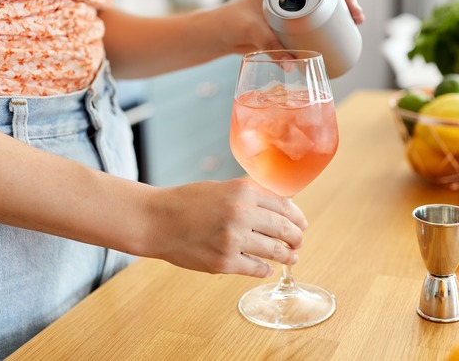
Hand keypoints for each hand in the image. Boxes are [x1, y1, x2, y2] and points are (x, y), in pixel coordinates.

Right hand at [143, 178, 306, 277]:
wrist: (156, 220)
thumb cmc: (187, 202)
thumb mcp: (222, 188)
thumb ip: (250, 196)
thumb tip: (283, 205)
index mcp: (243, 191)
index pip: (285, 205)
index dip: (297, 217)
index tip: (301, 224)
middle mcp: (241, 213)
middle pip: (284, 229)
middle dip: (296, 238)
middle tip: (299, 243)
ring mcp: (233, 240)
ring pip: (274, 251)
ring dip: (287, 256)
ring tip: (292, 258)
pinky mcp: (224, 262)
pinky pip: (256, 268)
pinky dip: (265, 269)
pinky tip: (266, 268)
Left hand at [218, 0, 364, 54]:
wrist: (219, 34)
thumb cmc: (231, 23)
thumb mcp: (252, 31)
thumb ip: (269, 47)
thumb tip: (291, 67)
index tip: (350, 4)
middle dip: (346, 4)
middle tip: (358, 19)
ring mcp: (289, 9)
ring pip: (321, 9)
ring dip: (340, 16)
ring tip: (354, 28)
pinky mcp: (288, 26)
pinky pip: (312, 23)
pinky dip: (328, 27)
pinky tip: (341, 34)